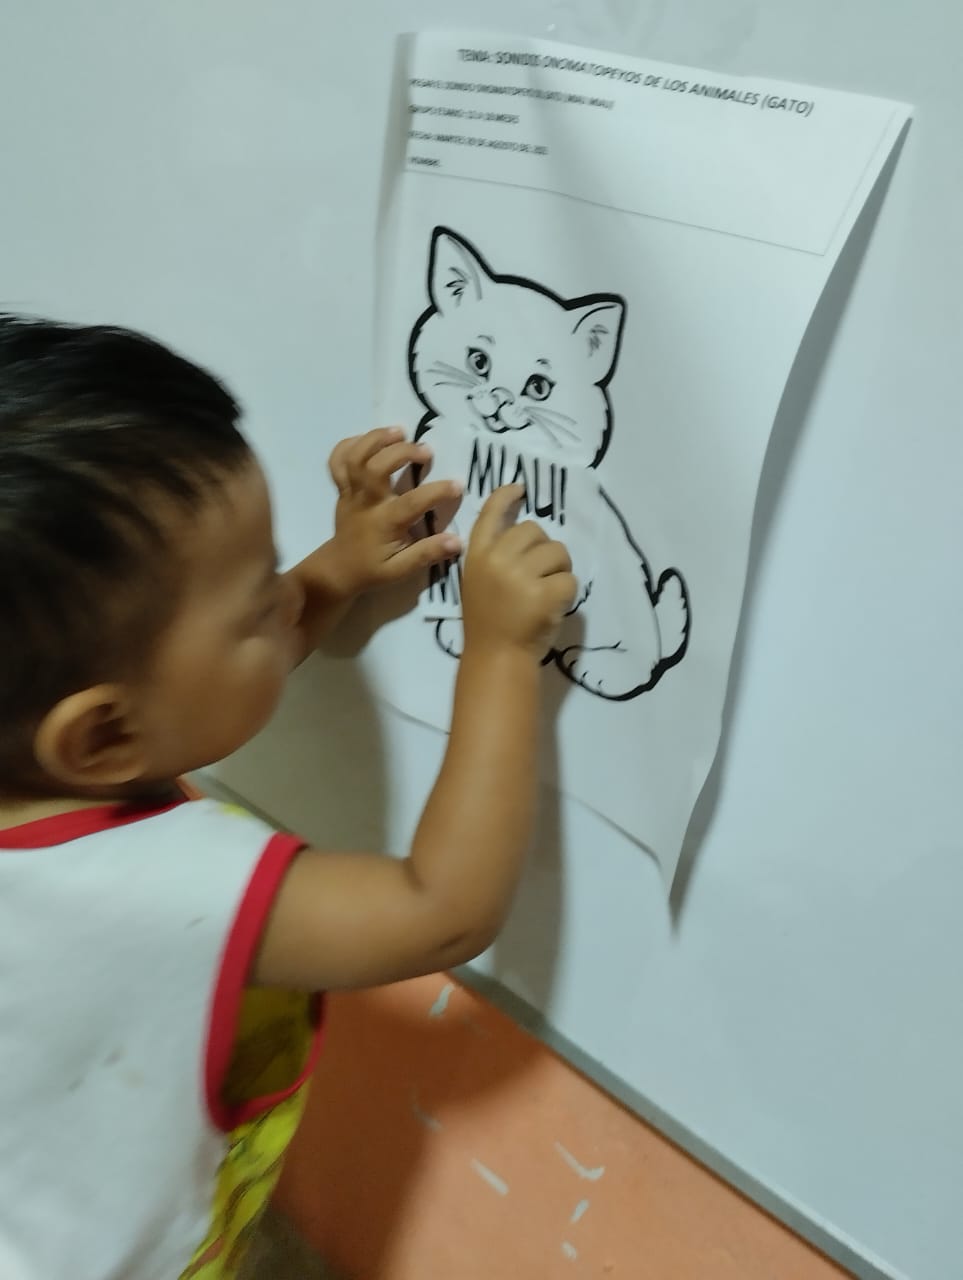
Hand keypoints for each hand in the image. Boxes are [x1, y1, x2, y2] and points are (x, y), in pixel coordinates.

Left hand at [326, 427, 462, 596]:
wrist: (339, 569)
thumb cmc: (374, 568)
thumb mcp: (402, 570)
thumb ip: (427, 554)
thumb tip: (457, 541)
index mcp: (383, 523)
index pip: (411, 503)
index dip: (436, 492)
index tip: (457, 485)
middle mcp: (365, 503)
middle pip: (375, 468)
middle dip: (401, 452)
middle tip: (426, 451)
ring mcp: (350, 492)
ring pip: (354, 457)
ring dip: (376, 439)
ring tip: (399, 432)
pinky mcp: (341, 487)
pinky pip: (337, 459)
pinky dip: (351, 444)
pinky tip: (371, 439)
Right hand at [461, 485, 576, 657]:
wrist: (496, 657)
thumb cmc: (488, 622)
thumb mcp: (478, 581)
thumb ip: (494, 555)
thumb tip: (525, 530)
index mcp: (477, 555)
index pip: (491, 513)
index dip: (506, 497)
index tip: (521, 489)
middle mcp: (497, 559)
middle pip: (534, 530)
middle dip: (543, 549)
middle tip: (538, 575)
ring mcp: (521, 576)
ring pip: (558, 551)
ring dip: (559, 569)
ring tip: (545, 592)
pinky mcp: (545, 593)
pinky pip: (570, 579)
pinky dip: (567, 593)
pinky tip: (552, 607)